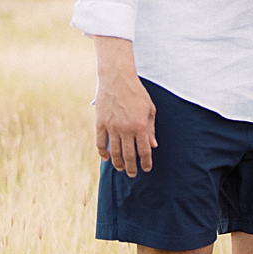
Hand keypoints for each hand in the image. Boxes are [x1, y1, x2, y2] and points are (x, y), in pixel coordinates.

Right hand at [93, 36, 156, 176]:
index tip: (146, 168)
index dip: (145, 162)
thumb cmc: (137, 93)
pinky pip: (100, 142)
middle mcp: (126, 129)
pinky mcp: (100, 123)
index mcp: (140, 126)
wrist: (117, 79)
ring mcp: (112, 127)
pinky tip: (106, 158)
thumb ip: (150, 129)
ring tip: (121, 168)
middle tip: (132, 174)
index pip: (144, 151)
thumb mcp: (150, 110)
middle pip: (128, 155)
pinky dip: (102, 152)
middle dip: (132, 167)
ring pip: (114, 151)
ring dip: (118, 163)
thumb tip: (152, 146)